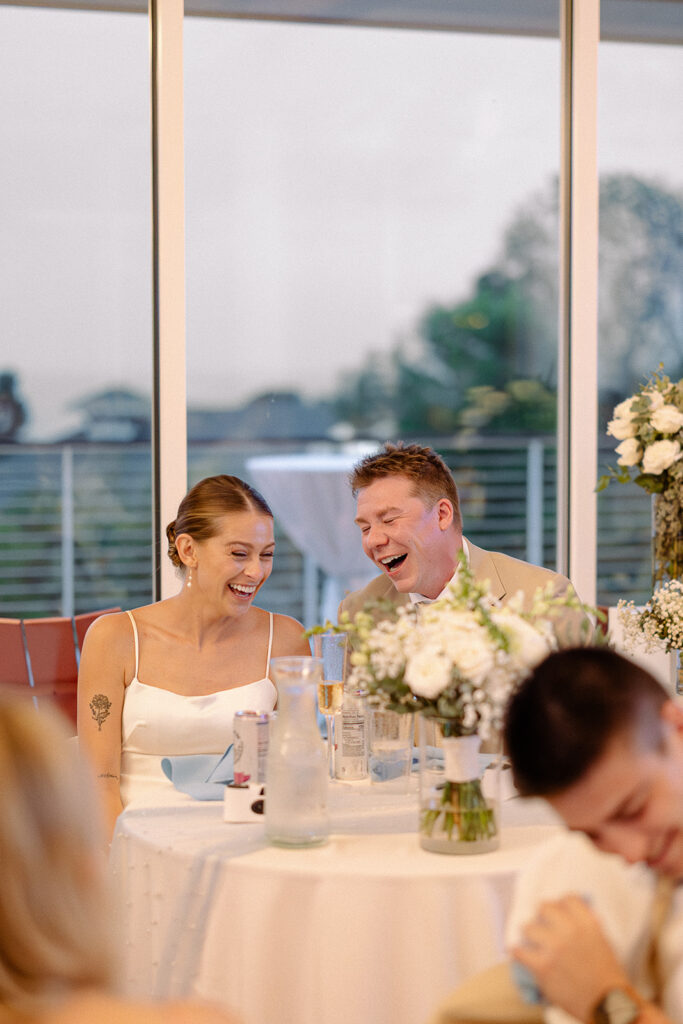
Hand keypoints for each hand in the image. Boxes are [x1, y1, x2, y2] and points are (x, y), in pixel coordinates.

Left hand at [511, 894, 628, 1021]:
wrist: (608, 1005)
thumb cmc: (609, 977)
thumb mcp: (604, 943)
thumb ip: (590, 925)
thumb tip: (580, 912)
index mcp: (587, 923)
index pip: (568, 898)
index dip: (562, 905)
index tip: (559, 911)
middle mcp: (569, 930)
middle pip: (544, 907)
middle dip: (543, 916)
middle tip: (543, 925)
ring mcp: (554, 947)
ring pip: (528, 927)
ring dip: (530, 935)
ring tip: (533, 942)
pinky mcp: (542, 966)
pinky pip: (519, 951)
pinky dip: (518, 953)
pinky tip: (520, 954)